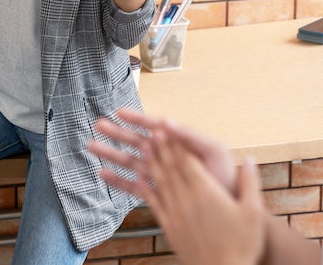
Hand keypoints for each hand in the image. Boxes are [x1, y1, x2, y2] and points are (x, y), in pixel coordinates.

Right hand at [89, 108, 235, 197]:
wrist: (231, 209)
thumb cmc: (226, 177)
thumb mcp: (214, 151)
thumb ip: (190, 136)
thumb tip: (166, 121)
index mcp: (178, 142)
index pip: (154, 127)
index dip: (137, 119)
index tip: (120, 112)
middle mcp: (166, 156)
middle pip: (137, 141)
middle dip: (117, 133)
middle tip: (98, 125)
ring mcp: (160, 173)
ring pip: (131, 161)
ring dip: (111, 153)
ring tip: (91, 146)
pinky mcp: (157, 192)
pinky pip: (134, 186)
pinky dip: (118, 181)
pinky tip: (103, 174)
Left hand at [142, 133, 265, 264]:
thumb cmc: (242, 245)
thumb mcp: (254, 212)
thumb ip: (250, 183)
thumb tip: (250, 159)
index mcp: (206, 191)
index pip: (187, 161)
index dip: (175, 143)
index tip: (166, 127)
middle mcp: (186, 198)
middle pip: (169, 166)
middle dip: (160, 146)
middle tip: (150, 130)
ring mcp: (174, 211)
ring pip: (158, 180)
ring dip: (149, 161)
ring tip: (141, 145)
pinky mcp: (168, 226)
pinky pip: (152, 202)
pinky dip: (143, 188)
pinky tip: (137, 179)